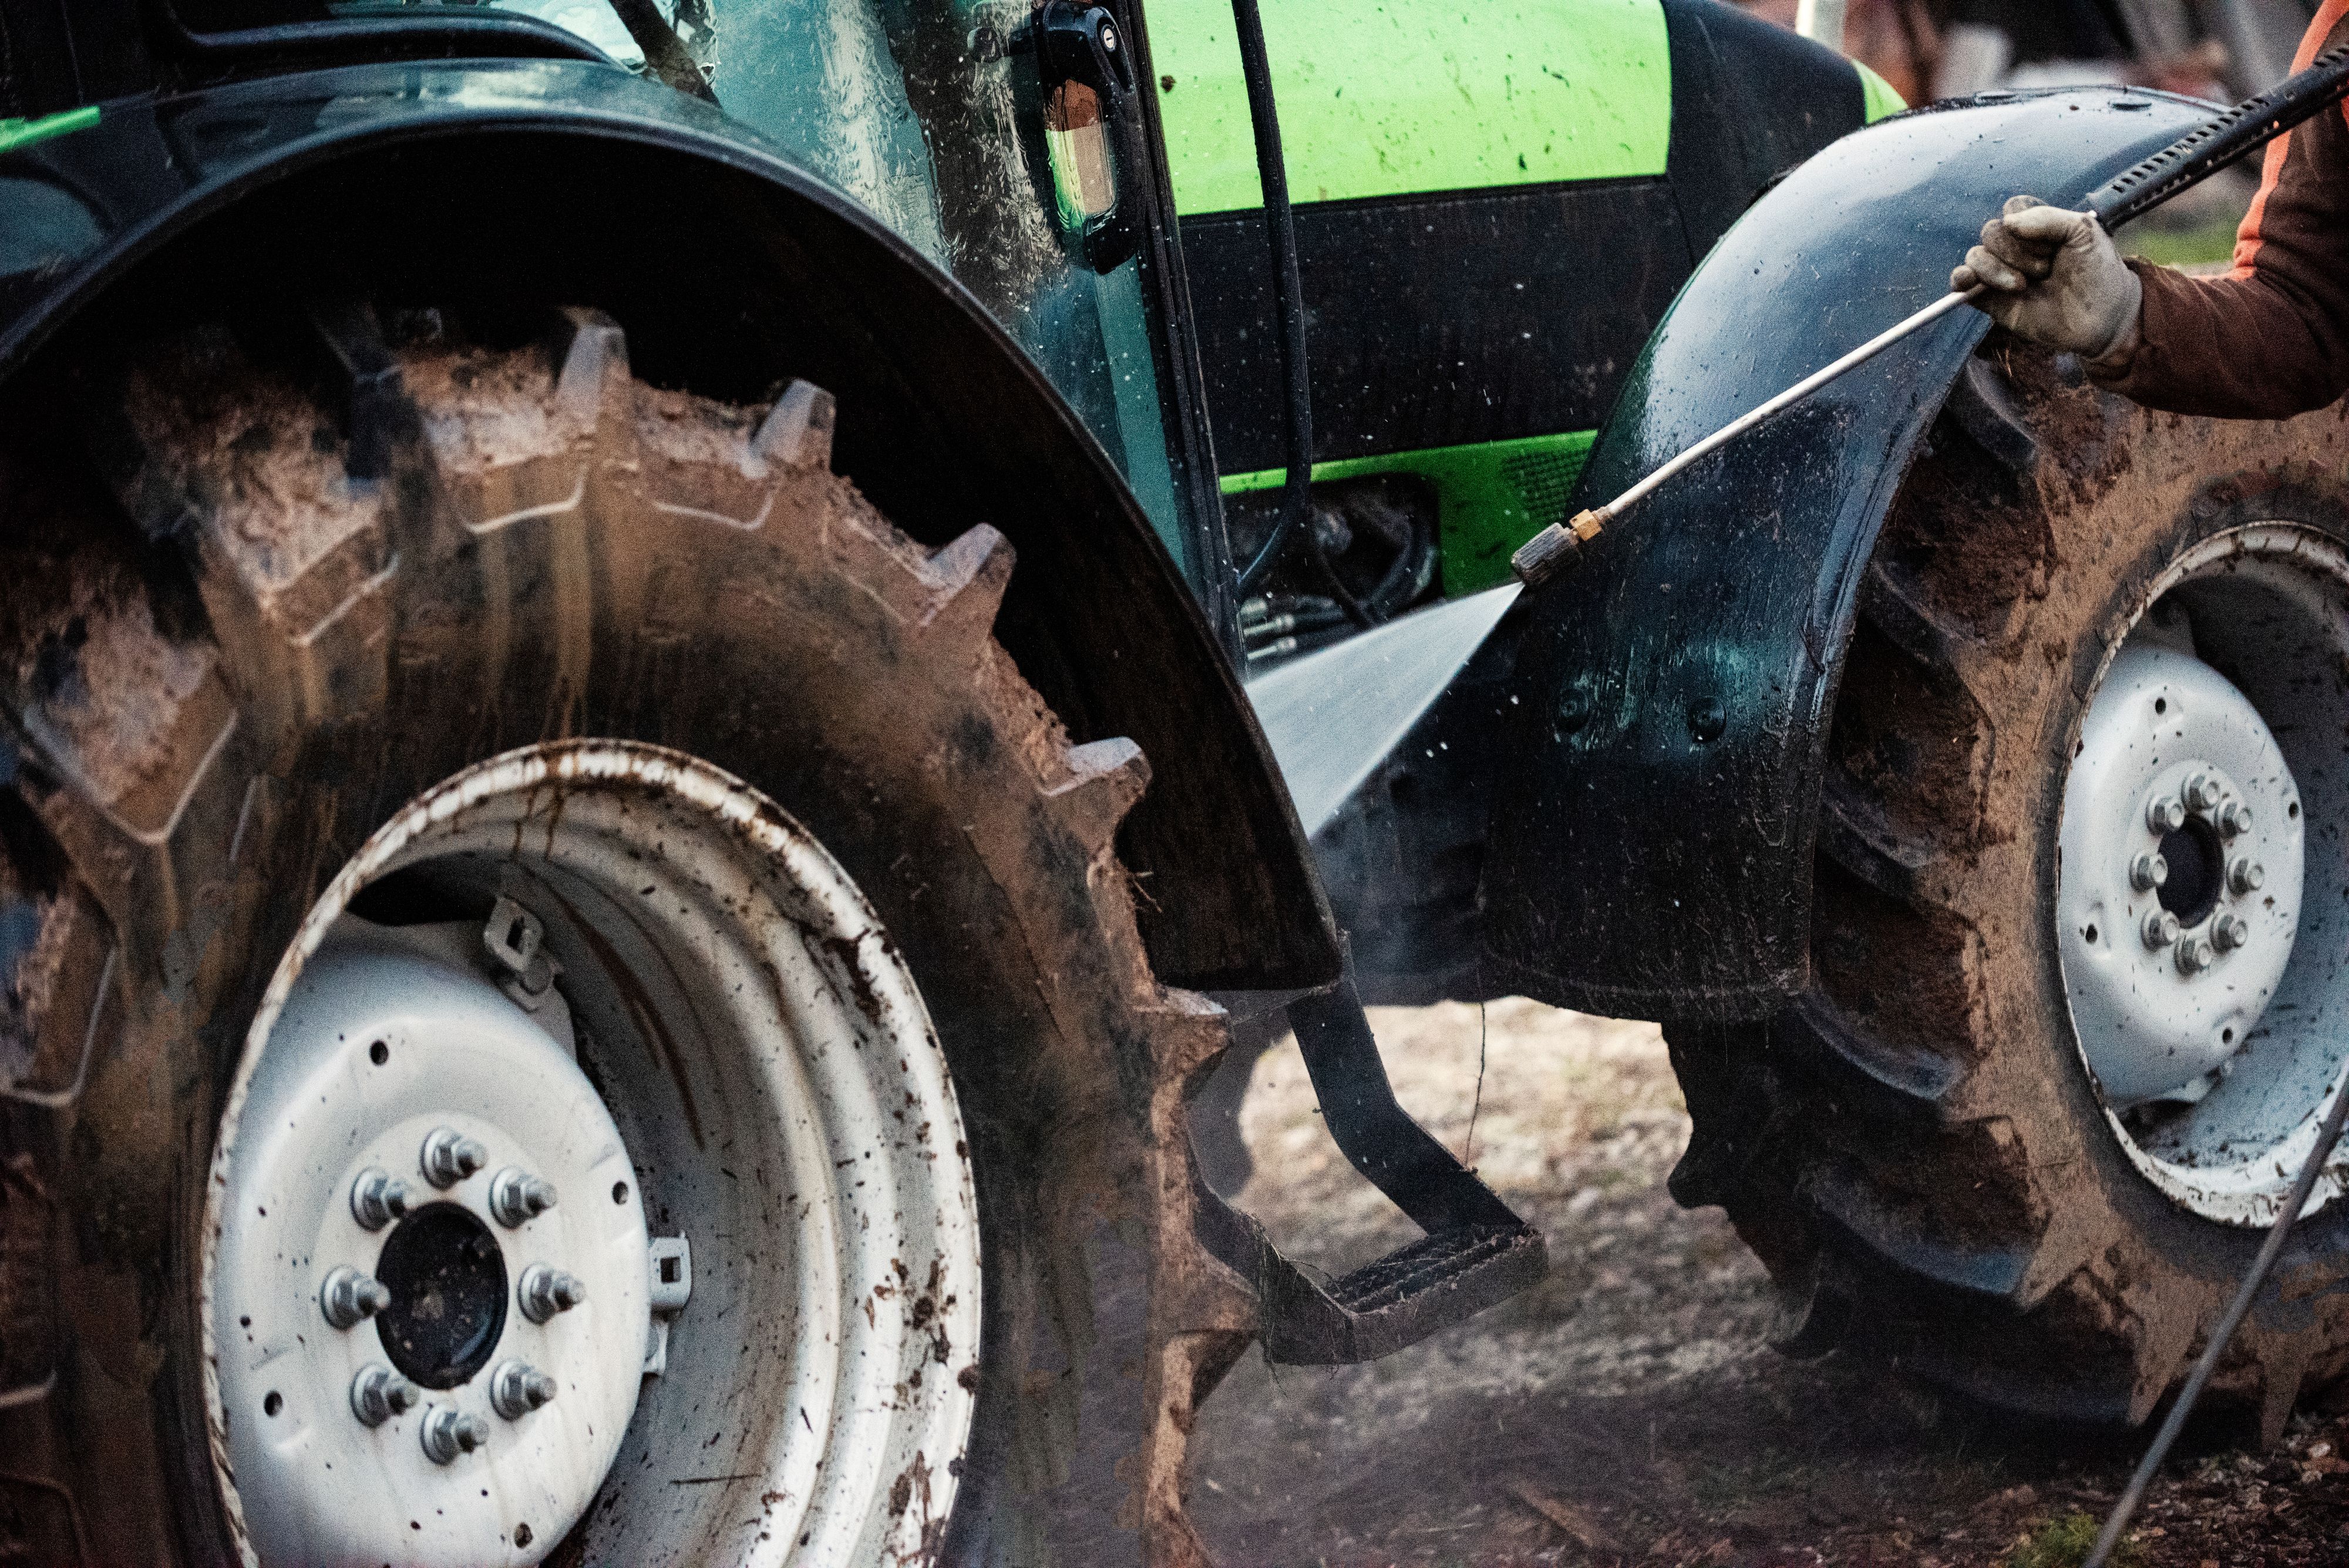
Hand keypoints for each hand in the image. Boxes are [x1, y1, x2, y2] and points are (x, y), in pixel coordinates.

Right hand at [1952, 195, 2142, 368]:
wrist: (2101, 318)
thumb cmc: (2098, 273)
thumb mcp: (2084, 232)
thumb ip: (2048, 218)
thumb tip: (2008, 222)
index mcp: (2037, 227)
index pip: (2012, 209)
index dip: (2028, 224)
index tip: (2052, 245)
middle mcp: (2015, 248)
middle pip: (1992, 232)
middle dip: (2017, 252)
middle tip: (2045, 270)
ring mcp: (2001, 273)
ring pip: (1976, 256)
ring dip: (1997, 270)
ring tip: (2023, 287)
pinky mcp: (1989, 300)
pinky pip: (1961, 283)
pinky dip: (1960, 279)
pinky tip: (1968, 281)